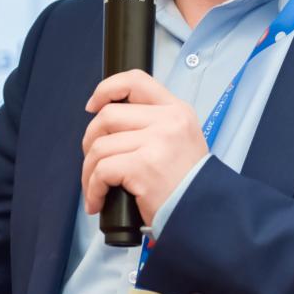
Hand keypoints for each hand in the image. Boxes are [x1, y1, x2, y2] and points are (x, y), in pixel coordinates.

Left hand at [81, 70, 206, 224]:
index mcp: (176, 110)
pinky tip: (98, 201)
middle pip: (108, 115)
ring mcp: (156, 142)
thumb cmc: (188, 184)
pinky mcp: (143, 166)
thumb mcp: (180, 140)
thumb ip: (152, 125)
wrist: (204, 213)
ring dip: (89, 171)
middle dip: (90, 140)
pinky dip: (93, 189)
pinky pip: (102, 171)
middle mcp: (168, 121)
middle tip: (93, 161)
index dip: (107, 88)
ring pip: (100, 146)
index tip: (93, 105)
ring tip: (95, 188)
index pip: (135, 81)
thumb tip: (107, 121)